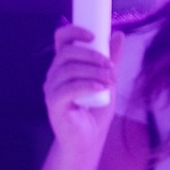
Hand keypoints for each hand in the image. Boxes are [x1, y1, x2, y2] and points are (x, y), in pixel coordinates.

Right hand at [43, 24, 120, 153]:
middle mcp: (54, 75)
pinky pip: (67, 89)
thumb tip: (118, 35)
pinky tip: (101, 88)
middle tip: (110, 66)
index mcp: (65, 65)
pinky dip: (87, 85)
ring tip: (110, 81)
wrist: (90, 137)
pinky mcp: (53, 104)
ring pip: (68, 70)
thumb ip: (112, 59)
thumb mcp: (108, 79)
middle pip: (67, 53)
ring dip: (94, 72)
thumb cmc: (96, 109)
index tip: (94, 36)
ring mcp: (52, 89)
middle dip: (92, 56)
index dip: (74, 31)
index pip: (61, 39)